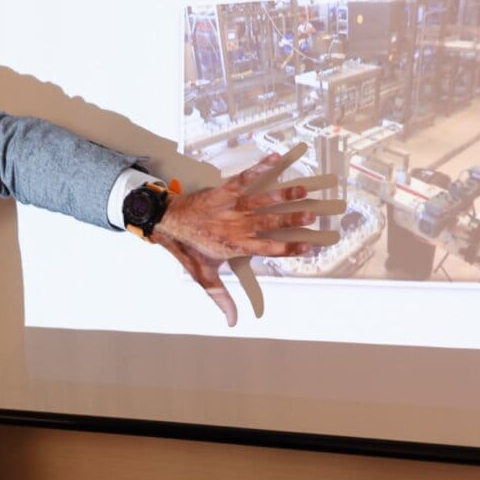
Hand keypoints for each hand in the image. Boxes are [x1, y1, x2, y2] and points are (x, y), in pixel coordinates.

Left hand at [150, 150, 339, 326]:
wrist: (165, 222)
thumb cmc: (187, 248)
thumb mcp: (203, 276)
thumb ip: (221, 297)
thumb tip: (233, 321)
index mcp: (235, 246)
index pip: (268, 249)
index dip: (290, 248)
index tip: (311, 246)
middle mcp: (236, 225)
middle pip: (270, 222)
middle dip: (293, 218)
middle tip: (314, 215)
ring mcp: (230, 206)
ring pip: (262, 200)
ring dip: (284, 194)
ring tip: (304, 189)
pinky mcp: (223, 191)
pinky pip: (244, 178)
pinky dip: (259, 167)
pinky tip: (276, 158)